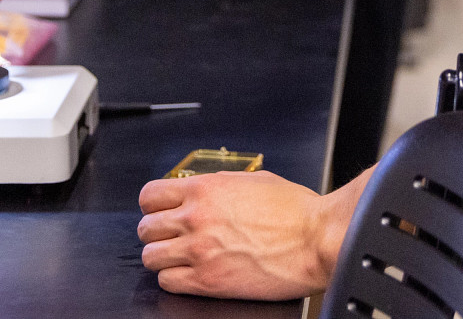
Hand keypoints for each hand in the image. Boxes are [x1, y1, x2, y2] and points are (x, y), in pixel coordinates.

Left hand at [136, 170, 347, 298]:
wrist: (316, 240)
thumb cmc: (296, 211)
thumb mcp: (255, 180)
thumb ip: (221, 185)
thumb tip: (204, 190)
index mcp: (206, 189)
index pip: (150, 195)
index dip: (154, 204)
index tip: (160, 210)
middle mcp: (197, 218)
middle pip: (146, 228)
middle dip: (157, 231)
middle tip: (171, 235)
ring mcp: (199, 251)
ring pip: (151, 257)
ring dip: (163, 256)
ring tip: (180, 257)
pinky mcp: (207, 281)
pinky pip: (167, 282)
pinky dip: (175, 278)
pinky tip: (191, 273)